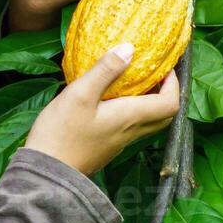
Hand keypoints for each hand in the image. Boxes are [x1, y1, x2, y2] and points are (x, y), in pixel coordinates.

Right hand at [26, 42, 179, 175]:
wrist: (47, 173)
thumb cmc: (61, 133)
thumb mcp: (80, 94)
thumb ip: (105, 70)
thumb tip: (129, 48)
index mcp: (130, 118)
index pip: (170, 104)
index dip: (175, 84)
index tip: (166, 67)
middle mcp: (131, 132)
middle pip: (165, 115)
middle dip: (167, 93)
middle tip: (155, 74)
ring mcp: (120, 142)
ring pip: (149, 122)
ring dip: (150, 102)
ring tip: (135, 82)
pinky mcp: (108, 146)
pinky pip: (132, 127)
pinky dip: (133, 110)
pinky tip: (113, 99)